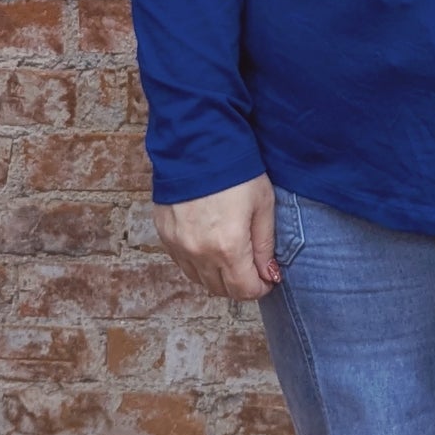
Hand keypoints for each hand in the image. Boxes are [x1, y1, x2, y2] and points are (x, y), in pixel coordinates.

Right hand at [152, 173, 282, 300]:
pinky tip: (211, 248)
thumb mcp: (263, 205)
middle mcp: (200, 252)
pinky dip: (198, 263)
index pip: (244, 289)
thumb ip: (265, 245)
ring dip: (219, 277)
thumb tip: (269, 273)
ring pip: (200, 280)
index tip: (267, 279)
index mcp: (228, 246)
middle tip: (253, 270)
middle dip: (241, 285)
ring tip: (233, 259)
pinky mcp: (165, 235)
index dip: (260, 289)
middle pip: (221, 289)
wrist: (197, 145)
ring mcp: (178, 245)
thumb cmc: (235, 172)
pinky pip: (183, 263)